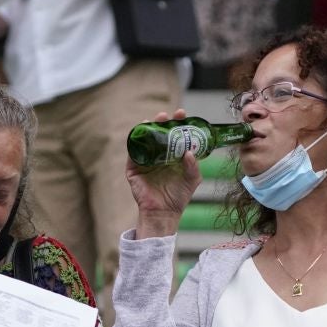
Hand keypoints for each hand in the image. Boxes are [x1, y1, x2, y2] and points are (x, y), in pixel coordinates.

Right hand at [126, 109, 202, 238]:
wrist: (164, 213)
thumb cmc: (178, 197)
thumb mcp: (192, 179)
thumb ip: (193, 166)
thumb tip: (189, 151)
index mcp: (172, 155)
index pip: (174, 135)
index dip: (178, 124)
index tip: (182, 114)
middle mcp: (158, 155)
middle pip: (159, 134)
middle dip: (162, 122)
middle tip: (167, 116)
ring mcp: (145, 161)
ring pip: (144, 140)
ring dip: (147, 128)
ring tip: (153, 121)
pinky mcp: (133, 169)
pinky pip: (132, 153)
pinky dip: (135, 143)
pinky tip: (140, 135)